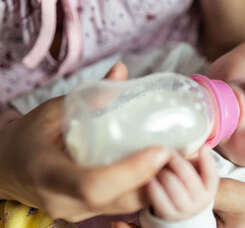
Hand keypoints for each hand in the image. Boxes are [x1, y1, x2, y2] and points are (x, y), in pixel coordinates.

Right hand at [0, 62, 171, 221]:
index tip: (161, 151)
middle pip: (121, 199)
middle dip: (159, 179)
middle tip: (187, 152)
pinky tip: (163, 168)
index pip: (93, 184)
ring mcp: (78, 212)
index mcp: (48, 173)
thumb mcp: (51, 113)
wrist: (5, 170)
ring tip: (183, 159)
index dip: (130, 171)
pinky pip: (125, 205)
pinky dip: (148, 188)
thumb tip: (123, 70)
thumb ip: (89, 96)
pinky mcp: (89, 213)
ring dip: (159, 185)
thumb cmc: (25, 139)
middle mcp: (65, 201)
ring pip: (128, 206)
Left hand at [144, 146, 218, 220]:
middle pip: (188, 178)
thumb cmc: (186, 186)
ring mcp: (184, 209)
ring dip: (164, 172)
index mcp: (208, 189)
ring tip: (157, 164)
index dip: (208, 161)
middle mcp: (199, 201)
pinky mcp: (167, 214)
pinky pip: (158, 197)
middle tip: (168, 152)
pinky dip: (153, 184)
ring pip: (173, 186)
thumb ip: (193, 162)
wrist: (179, 212)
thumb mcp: (195, 176)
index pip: (211, 175)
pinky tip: (149, 177)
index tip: (204, 147)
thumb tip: (189, 144)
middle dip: (177, 162)